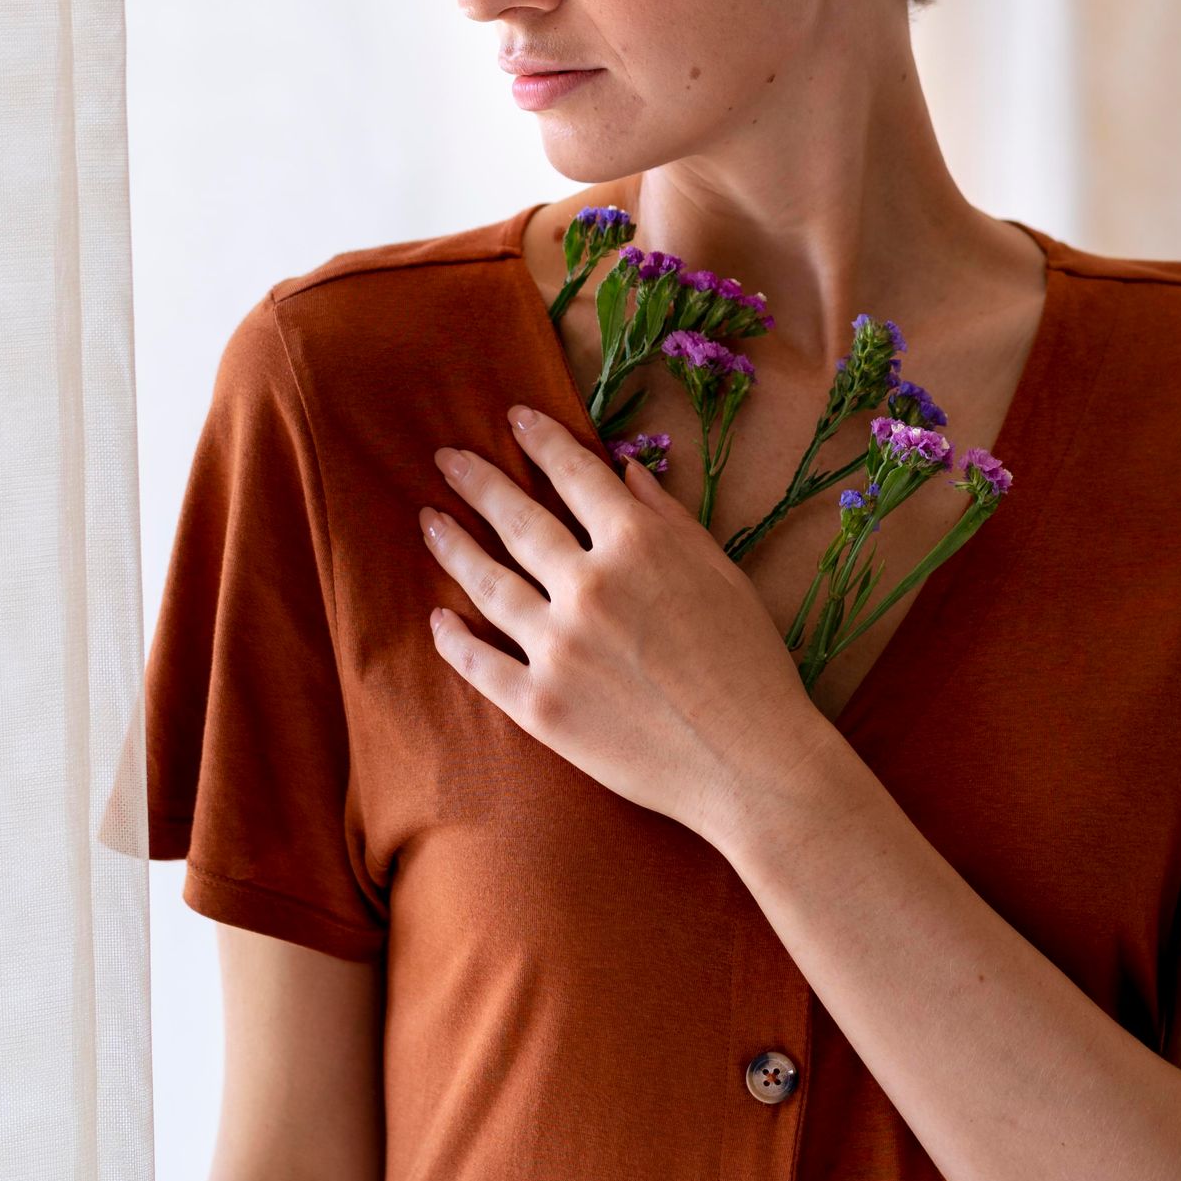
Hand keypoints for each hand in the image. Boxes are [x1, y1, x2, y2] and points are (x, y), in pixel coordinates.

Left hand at [420, 404, 830, 843]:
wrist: (749, 762)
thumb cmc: (749, 662)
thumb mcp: (721, 572)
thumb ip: (669, 518)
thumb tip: (626, 470)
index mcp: (637, 544)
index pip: (574, 473)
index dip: (541, 440)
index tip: (514, 418)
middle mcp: (588, 585)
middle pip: (517, 519)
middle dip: (477, 482)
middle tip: (446, 458)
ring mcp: (557, 647)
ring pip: (487, 583)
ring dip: (452, 546)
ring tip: (430, 522)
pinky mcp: (540, 705)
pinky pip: (480, 662)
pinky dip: (454, 637)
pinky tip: (438, 618)